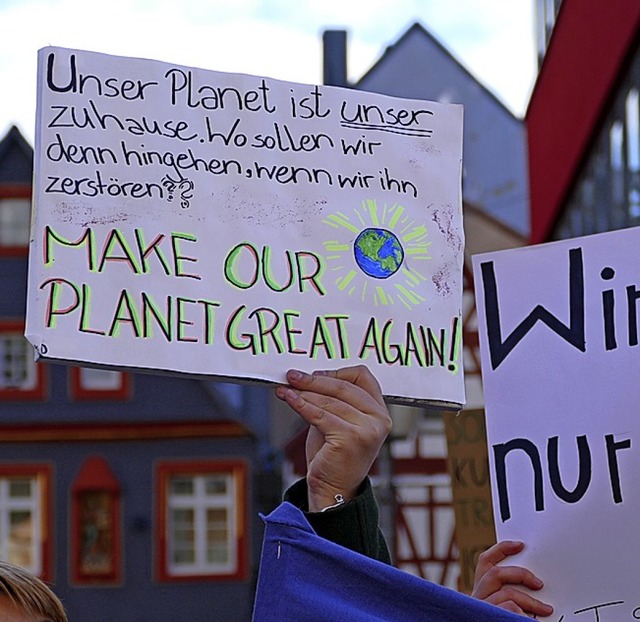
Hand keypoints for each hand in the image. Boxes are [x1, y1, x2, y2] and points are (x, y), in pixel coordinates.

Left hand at [275, 365, 391, 511]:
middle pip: (343, 386)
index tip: (314, 373)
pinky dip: (300, 404)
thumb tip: (307, 378)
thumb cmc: (334, 456)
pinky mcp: (350, 439)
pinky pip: (319, 414)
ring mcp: (367, 430)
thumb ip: (333, 400)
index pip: (362, 377)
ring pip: (328, 401)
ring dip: (303, 392)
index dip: (337, 371)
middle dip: (313, 380)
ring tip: (287, 388)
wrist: (333, 490)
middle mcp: (378, 419)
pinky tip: (289, 398)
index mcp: (379, 411)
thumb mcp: (339, 421)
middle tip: (293, 376)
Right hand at [472, 540, 553, 616]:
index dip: (501, 549)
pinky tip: (529, 619)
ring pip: (507, 594)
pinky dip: (523, 613)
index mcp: (481, 590)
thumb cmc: (505, 618)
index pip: (485, 562)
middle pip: (495, 573)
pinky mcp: (490, 618)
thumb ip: (510, 592)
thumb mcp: (506, 604)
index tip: (520, 545)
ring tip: (546, 610)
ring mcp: (482, 608)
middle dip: (521, 574)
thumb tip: (533, 582)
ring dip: (530, 601)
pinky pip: (510, 610)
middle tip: (540, 584)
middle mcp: (478, 597)